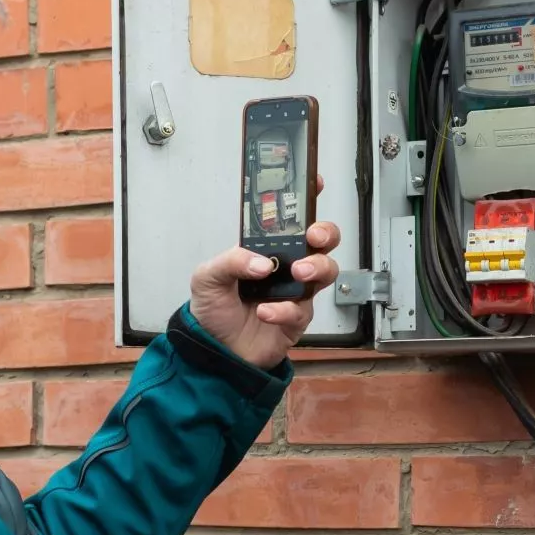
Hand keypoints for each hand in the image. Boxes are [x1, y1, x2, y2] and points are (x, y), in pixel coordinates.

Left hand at [188, 176, 341, 369]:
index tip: (313, 183)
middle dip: (326, 234)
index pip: (290, 219)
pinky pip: (301, 310)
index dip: (306, 199)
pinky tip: (265, 312)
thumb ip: (230, 261)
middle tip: (313, 237)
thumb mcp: (207, 277)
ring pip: (326, 271)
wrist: (215, 351)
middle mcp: (286, 266)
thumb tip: (261, 262)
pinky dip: (284, 309)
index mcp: (266, 249)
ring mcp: (295, 292)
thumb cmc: (214, 310)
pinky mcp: (297, 319)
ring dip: (315, 267)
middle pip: (323, 242)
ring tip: (296, 273)